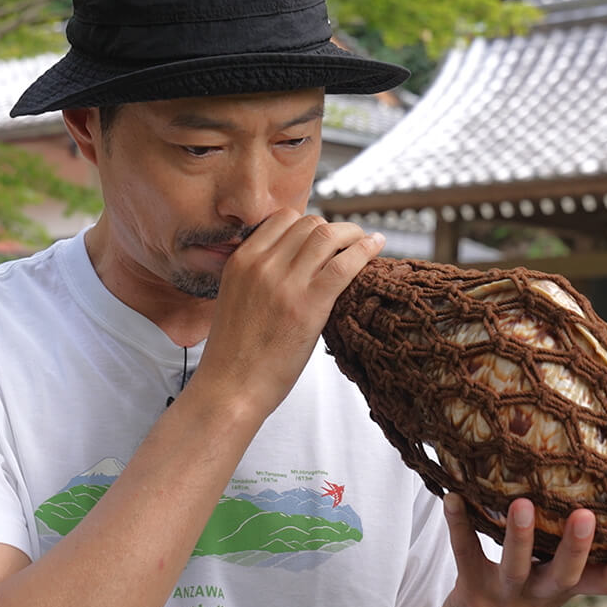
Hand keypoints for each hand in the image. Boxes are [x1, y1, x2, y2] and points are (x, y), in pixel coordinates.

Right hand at [192, 210, 382, 418]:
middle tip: (351, 240)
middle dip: (334, 228)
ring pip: (328, 236)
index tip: (324, 237)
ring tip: (367, 241)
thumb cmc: (234, 354)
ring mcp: (285, 284)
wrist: (230, 388)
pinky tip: (376, 246)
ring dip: (353, 234)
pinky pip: (343, 265)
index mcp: (241, 261)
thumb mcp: (234, 299)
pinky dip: (365, 250)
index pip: (283, 219)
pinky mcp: (308, 306)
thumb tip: (288, 266)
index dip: (309, 224)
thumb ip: (256, 276)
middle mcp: (261, 265)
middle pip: (309, 223)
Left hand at [434, 494, 606, 606]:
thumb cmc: (521, 598)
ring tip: (521, 504)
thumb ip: (563, 549)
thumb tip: (588, 488)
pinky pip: (465, 553)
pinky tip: (453, 497)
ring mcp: (505, 595)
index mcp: (564, 589)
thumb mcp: (550, 581)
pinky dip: (458, 524)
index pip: (606, 583)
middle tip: (585, 516)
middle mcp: (539, 594)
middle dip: (575, 547)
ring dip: (518, 536)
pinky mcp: (471, 589)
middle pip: (564, 575)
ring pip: (515, 567)